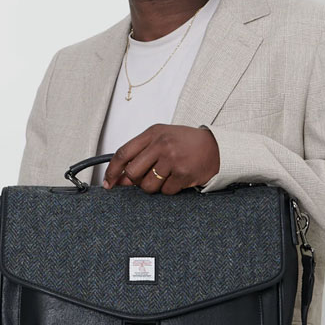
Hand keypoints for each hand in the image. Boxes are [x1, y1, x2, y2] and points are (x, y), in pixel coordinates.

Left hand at [102, 124, 219, 194]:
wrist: (216, 147)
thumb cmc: (186, 143)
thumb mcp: (161, 139)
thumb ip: (140, 154)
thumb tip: (120, 178)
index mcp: (153, 133)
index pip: (123, 153)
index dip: (112, 171)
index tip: (108, 182)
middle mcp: (161, 144)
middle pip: (132, 172)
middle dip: (134, 181)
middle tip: (145, 179)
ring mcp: (172, 159)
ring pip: (148, 185)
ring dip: (154, 186)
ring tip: (166, 176)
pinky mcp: (183, 173)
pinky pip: (165, 191)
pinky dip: (169, 189)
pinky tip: (178, 179)